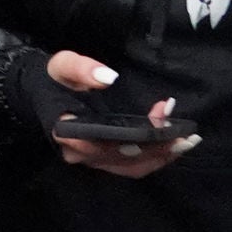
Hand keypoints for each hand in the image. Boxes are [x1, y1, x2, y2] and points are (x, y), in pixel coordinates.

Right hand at [47, 51, 190, 177]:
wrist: (44, 93)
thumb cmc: (54, 79)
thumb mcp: (62, 64)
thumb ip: (81, 68)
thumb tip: (109, 77)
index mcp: (65, 130)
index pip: (97, 143)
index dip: (127, 140)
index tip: (154, 127)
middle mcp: (79, 153)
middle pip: (122, 158)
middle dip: (156, 148)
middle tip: (184, 135)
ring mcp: (93, 160)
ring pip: (131, 167)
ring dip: (161, 156)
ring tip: (187, 141)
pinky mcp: (105, 161)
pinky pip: (132, 166)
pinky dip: (155, 158)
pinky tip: (175, 145)